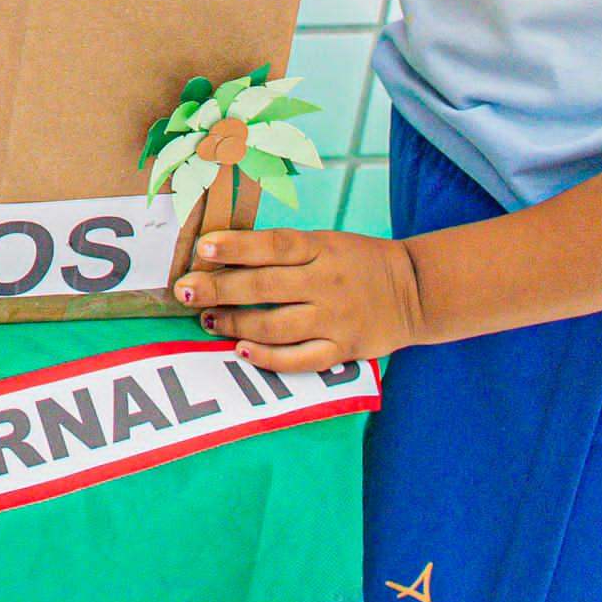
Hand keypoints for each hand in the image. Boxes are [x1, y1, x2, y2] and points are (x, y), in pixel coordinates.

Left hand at [173, 227, 427, 369]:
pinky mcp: (344, 349)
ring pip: (276, 325)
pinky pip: (301, 359)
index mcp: (322, 248)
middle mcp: (327, 282)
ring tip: (207, 320)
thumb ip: (285, 251)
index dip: (236, 246)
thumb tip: (226, 256)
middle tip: (184, 291)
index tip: (202, 248)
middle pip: (265, 287)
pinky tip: (242, 350)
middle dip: (218, 289)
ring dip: (235, 324)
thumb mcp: (327, 242)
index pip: (274, 245)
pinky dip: (269, 358)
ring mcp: (336, 318)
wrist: (416, 291)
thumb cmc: (359, 262)